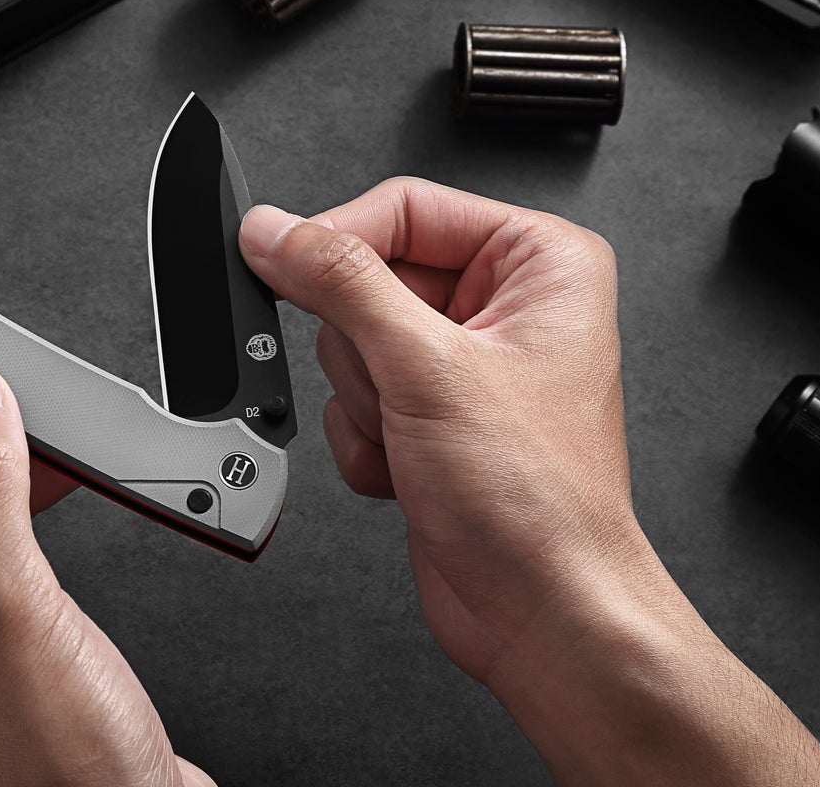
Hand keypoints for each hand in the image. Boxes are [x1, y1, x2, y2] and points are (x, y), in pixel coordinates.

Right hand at [239, 176, 633, 686]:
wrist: (544, 613)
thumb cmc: (539, 501)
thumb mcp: (425, 366)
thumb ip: (339, 282)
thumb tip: (276, 230)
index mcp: (538, 261)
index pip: (403, 206)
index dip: (338, 242)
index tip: (282, 264)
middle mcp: (507, 305)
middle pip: (367, 278)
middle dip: (365, 351)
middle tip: (403, 390)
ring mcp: (464, 365)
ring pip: (351, 343)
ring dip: (366, 402)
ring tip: (416, 438)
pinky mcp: (431, 416)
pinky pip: (353, 397)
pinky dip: (365, 439)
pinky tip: (411, 467)